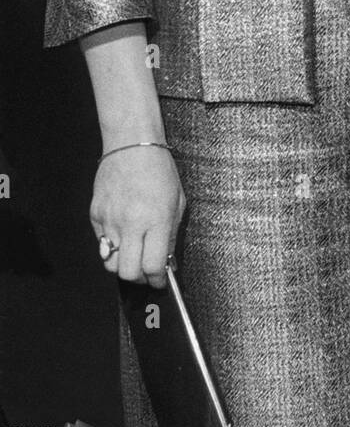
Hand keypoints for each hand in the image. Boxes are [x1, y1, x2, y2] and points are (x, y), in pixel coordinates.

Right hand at [90, 146, 185, 288]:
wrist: (132, 144)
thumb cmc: (159, 169)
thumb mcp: (177, 202)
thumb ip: (171, 234)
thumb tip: (167, 262)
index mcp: (156, 220)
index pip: (153, 266)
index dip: (157, 280)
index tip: (160, 281)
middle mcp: (131, 223)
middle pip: (127, 272)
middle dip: (138, 278)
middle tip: (146, 272)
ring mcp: (109, 220)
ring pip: (110, 262)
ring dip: (122, 264)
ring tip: (133, 254)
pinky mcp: (95, 214)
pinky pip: (101, 242)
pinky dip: (111, 245)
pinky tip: (122, 233)